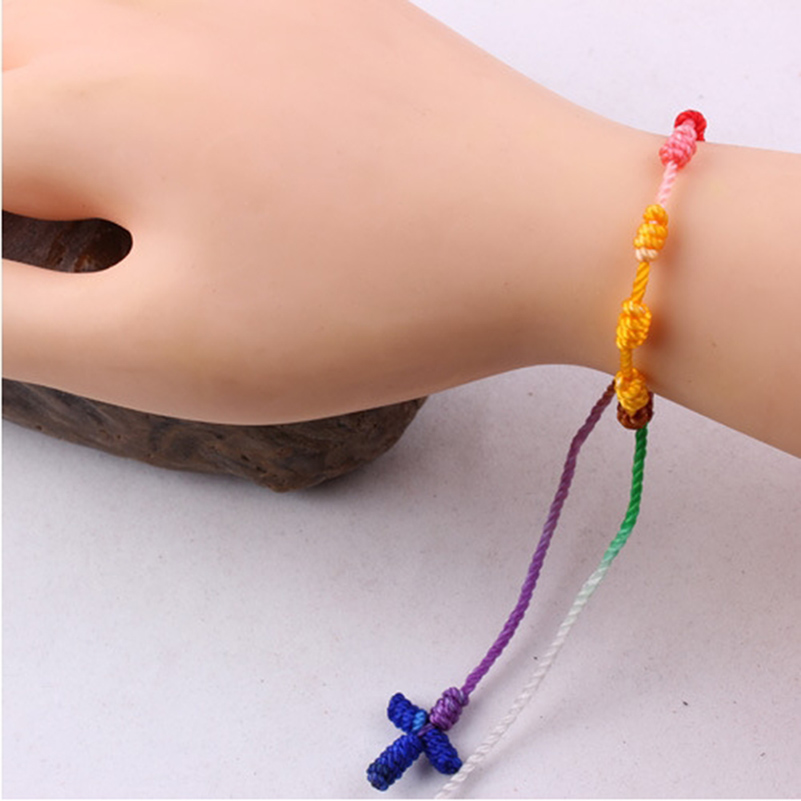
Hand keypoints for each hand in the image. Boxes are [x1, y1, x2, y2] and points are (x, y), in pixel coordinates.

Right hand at [3, 0, 575, 422]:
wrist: (545, 230)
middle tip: (47, 218)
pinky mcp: (315, 0)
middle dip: (12, 152)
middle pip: (10, 61)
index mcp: (93, 105)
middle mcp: (147, 17)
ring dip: (50, 82)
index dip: (0, 250)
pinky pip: (181, 6)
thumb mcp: (165, 350)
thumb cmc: (360, 306)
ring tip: (79, 163)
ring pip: (80, 18)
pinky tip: (158, 87)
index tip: (43, 284)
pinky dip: (133, 43)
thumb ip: (18, 317)